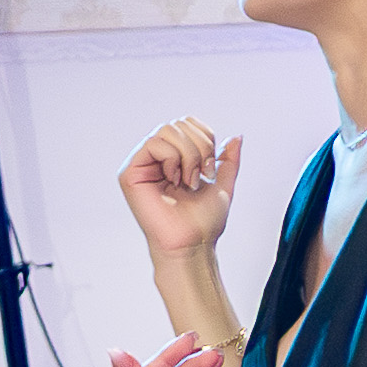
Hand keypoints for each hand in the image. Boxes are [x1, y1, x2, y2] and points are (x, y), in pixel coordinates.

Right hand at [123, 117, 241, 259]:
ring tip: (188, 181)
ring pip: (167, 130)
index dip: (206, 137)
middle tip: (201, 175)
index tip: (210, 169)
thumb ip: (228, 160)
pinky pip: (153, 143)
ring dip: (188, 155)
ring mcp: (142, 164)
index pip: (188, 123)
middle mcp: (156, 158)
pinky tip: (174, 180)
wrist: (193, 244)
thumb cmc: (203, 222)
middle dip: (200, 147)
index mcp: (175, 158)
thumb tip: (236, 137)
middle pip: (179, 123)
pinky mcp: (130, 172)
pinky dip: (173, 159)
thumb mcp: (224, 184)